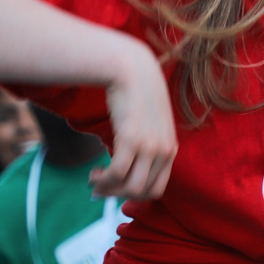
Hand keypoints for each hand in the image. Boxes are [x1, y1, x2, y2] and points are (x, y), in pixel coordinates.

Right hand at [91, 43, 176, 200]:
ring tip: (94, 179)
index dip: (134, 196)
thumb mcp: (149, 122)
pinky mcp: (131, 138)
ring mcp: (149, 146)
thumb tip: (129, 163)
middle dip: (118, 195)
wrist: (131, 68)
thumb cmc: (136, 93)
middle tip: (99, 189)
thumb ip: (146, 142)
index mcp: (170, 149)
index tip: (116, 190)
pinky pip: (117, 173)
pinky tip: (93, 173)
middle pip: (142, 192)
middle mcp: (163, 150)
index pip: (156, 189)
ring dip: (109, 190)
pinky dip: (103, 180)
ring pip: (130, 187)